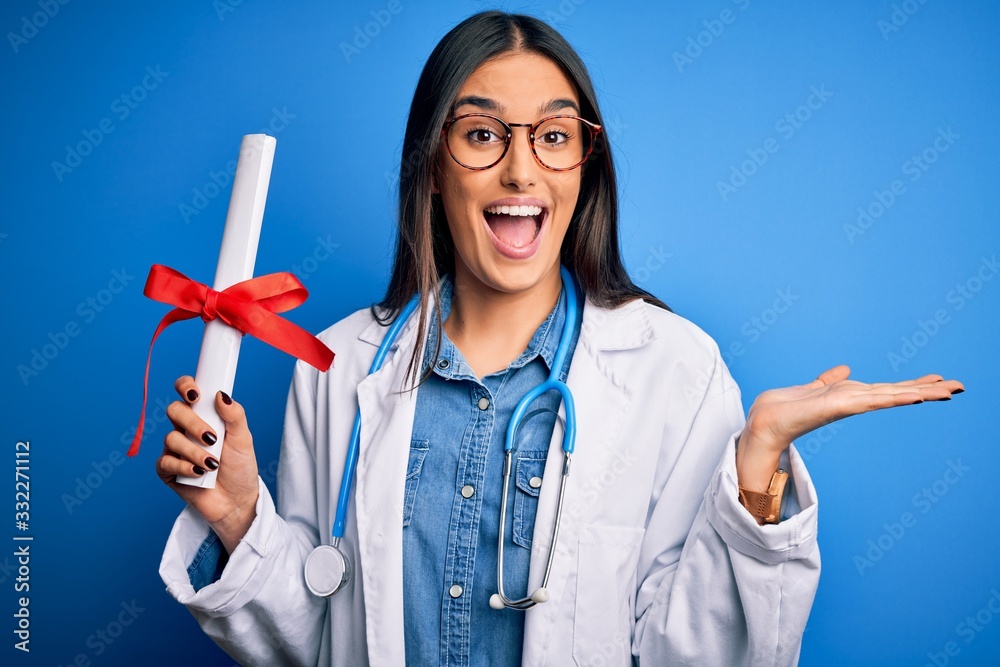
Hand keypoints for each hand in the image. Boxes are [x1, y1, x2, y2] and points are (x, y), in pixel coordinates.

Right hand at [155, 376, 259, 553]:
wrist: (237, 501)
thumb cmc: (240, 468)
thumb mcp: (244, 439)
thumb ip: (235, 416)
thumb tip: (221, 394)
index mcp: (204, 415)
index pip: (187, 392)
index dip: (185, 386)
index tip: (195, 393)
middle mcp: (186, 429)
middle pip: (175, 411)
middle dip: (192, 423)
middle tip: (212, 438)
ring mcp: (175, 449)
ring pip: (171, 438)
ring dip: (194, 451)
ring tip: (213, 464)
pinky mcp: (168, 470)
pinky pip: (165, 462)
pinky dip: (183, 466)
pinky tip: (199, 473)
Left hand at [736, 365, 963, 491]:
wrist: (764, 422)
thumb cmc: (784, 408)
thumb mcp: (812, 387)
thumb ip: (829, 380)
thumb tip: (845, 370)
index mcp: (849, 396)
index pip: (887, 388)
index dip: (913, 384)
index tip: (939, 379)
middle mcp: (853, 401)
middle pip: (897, 392)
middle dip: (927, 389)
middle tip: (959, 386)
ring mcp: (849, 405)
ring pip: (892, 396)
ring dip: (920, 393)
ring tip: (948, 390)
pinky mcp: (839, 407)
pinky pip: (872, 400)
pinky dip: (894, 397)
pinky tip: (914, 396)